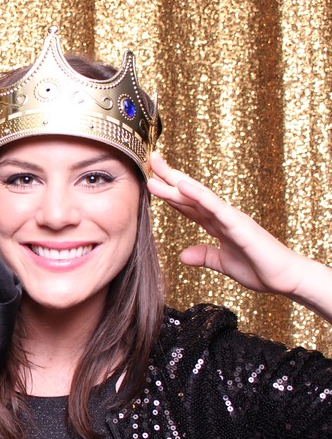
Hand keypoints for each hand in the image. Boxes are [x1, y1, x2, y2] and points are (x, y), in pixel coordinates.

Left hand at [148, 152, 308, 296]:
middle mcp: (222, 215)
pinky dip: (199, 195)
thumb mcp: (223, 263)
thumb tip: (183, 256)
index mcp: (218, 223)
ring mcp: (231, 217)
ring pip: (199, 196)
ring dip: (176, 183)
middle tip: (151, 159)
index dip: (170, 192)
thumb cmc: (259, 269)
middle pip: (191, 193)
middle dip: (170, 177)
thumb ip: (204, 256)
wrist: (286, 279)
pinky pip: (215, 206)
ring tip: (157, 169)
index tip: (152, 180)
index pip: (189, 204)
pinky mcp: (239, 225)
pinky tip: (183, 185)